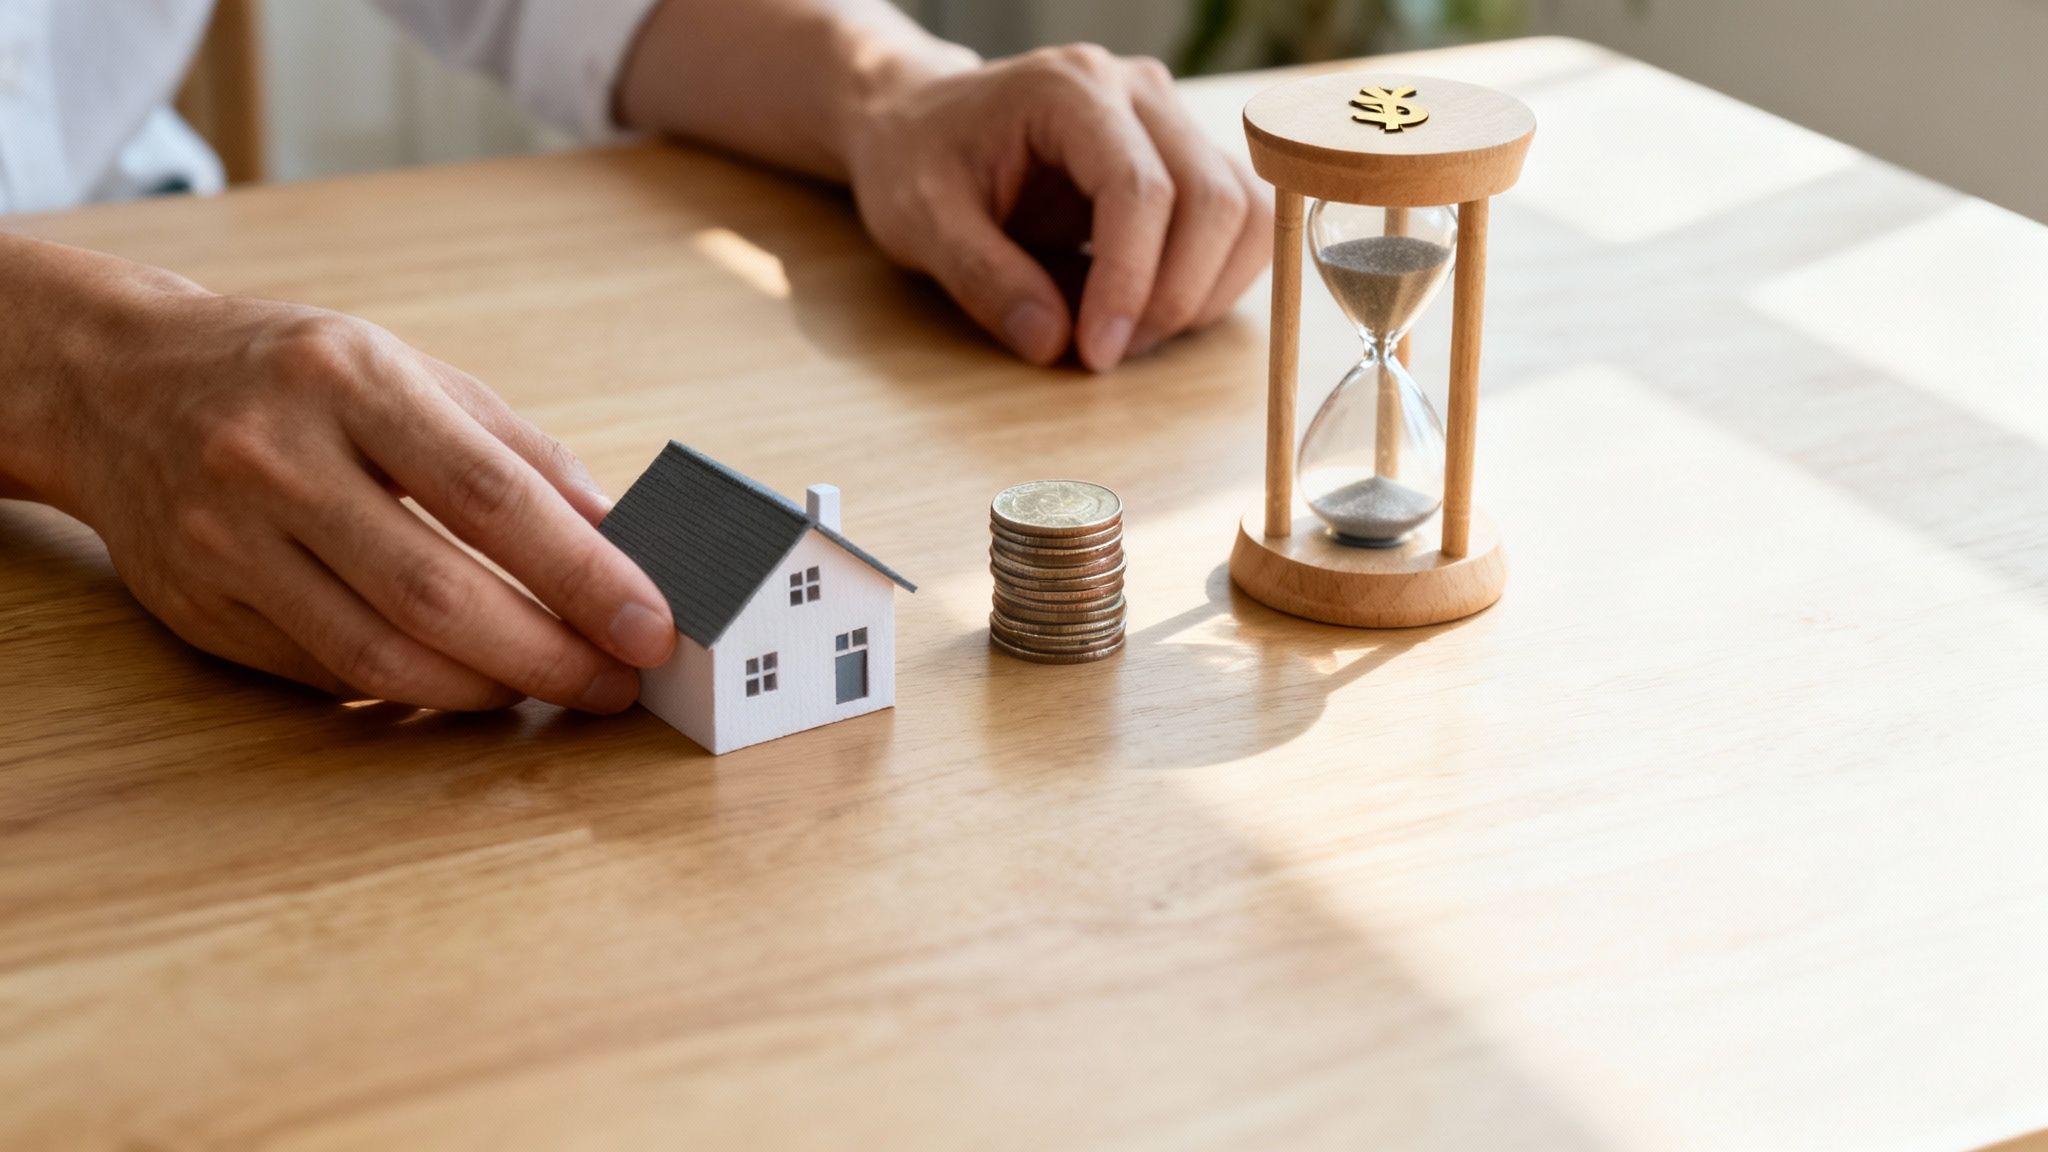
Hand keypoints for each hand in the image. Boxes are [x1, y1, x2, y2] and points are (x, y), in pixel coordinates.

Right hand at [11, 247, 677, 710]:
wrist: (116, 383)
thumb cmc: (295, 374)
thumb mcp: (411, 372)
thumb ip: (519, 453)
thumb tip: (620, 539)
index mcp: (350, 382)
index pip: (490, 497)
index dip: (583, 575)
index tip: (650, 626)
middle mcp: (276, 460)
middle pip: (437, 593)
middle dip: (548, 655)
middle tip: (616, 682)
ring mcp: (228, 542)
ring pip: (380, 655)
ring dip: (489, 689)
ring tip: (557, 689)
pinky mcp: (203, 609)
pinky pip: (332, 674)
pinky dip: (416, 688)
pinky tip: (471, 682)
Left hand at [844, 45, 1273, 371]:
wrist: (921, 123)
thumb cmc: (916, 160)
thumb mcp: (921, 221)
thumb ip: (983, 279)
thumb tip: (1054, 344)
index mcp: (1069, 90)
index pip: (1140, 188)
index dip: (1131, 282)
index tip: (1097, 353)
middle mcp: (1137, 91)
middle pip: (1214, 198)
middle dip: (1174, 296)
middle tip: (1110, 354)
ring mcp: (1170, 119)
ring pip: (1244, 211)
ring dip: (1205, 292)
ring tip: (1133, 336)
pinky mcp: (1185, 156)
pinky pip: (1240, 221)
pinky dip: (1214, 280)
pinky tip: (1154, 312)